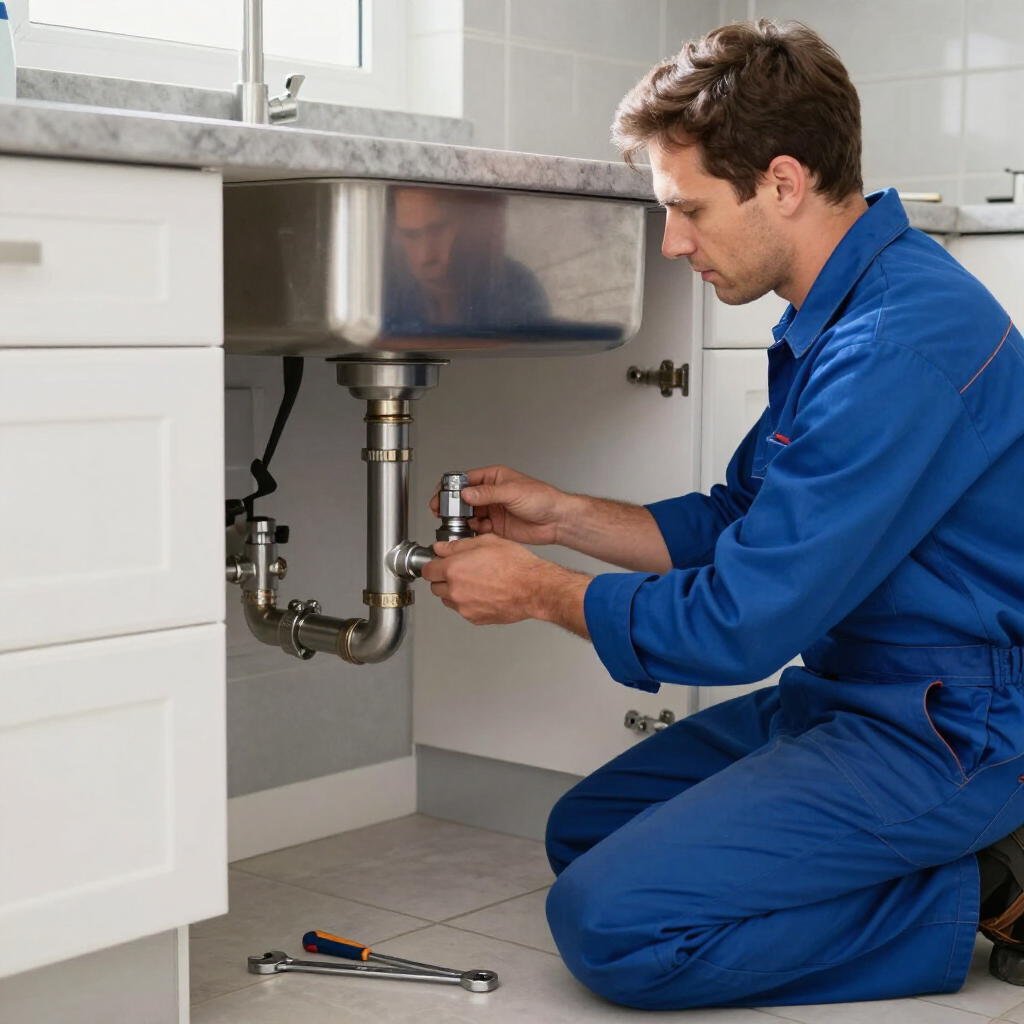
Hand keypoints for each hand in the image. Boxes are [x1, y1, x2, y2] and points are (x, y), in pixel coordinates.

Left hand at [421, 534, 589, 634]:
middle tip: (461, 571)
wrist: (534, 589)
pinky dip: (469, 603)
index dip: (433, 565)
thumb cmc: (516, 565)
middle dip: (444, 579)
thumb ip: (458, 545)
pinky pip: (464, 610)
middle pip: (435, 587)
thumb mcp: (486, 542)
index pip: (427, 570)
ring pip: (448, 600)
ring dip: (455, 592)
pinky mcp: (475, 618)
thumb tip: (441, 548)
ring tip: (475, 582)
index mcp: (454, 569)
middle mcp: (455, 591)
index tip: (439, 563)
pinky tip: (484, 592)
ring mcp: (464, 607)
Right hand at [429, 465, 568, 545]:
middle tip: (443, 513)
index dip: (452, 488)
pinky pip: (478, 528)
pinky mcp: (496, 527)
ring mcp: (493, 510)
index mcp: (494, 478)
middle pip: (464, 499)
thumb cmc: (542, 498)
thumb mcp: (513, 491)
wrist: (557, 520)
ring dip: (463, 520)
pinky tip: (478, 530)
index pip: (466, 480)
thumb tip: (467, 494)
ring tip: (462, 523)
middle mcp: (491, 494)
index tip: (441, 497)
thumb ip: (488, 493)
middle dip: (453, 507)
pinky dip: (475, 530)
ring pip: (469, 515)